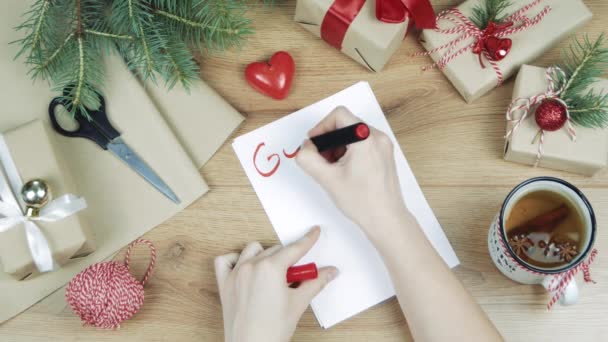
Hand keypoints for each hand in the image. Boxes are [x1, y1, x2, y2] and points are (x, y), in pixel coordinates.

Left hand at [214, 227, 337, 341]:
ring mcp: (236, 273)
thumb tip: (330, 272)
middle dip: (289, 258)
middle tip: (298, 274)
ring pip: (253, 250)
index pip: (295, 248)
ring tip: (274, 274)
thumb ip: (315, 282)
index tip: (314, 232)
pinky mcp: (224, 283)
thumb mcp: (298, 303)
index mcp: (270, 268)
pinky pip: (225, 260)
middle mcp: (251, 266)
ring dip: (265, 256)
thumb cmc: (272, 330)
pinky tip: (246, 268)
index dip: (308, 240)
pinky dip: (235, 260)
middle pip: (276, 250)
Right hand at [296, 106, 408, 234]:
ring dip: (338, 147)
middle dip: (329, 140)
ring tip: (333, 168)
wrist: (386, 219)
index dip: (322, 126)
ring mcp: (384, 146)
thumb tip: (304, 148)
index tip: (314, 144)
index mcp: (366, 139)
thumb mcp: (327, 179)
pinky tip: (344, 171)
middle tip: (321, 160)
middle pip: (346, 124)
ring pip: (354, 135)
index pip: (339, 115)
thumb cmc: (362, 201)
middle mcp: (378, 138)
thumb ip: (308, 159)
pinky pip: (363, 144)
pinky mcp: (384, 155)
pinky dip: (349, 151)